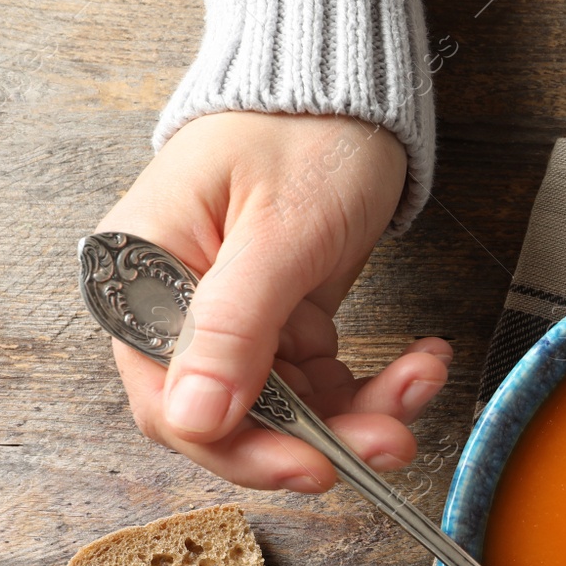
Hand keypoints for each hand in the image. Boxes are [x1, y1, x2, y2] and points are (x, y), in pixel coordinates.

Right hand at [95, 112, 450, 491]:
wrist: (349, 99)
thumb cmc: (303, 133)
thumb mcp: (278, 231)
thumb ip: (235, 326)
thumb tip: (196, 417)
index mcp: (144, 278)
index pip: (173, 401)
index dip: (242, 448)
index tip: (314, 466)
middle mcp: (181, 309)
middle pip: (237, 418)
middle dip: (321, 436)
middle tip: (390, 439)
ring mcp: (237, 321)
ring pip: (293, 409)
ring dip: (364, 410)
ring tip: (421, 380)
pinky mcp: (284, 323)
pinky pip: (325, 382)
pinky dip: (374, 384)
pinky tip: (418, 363)